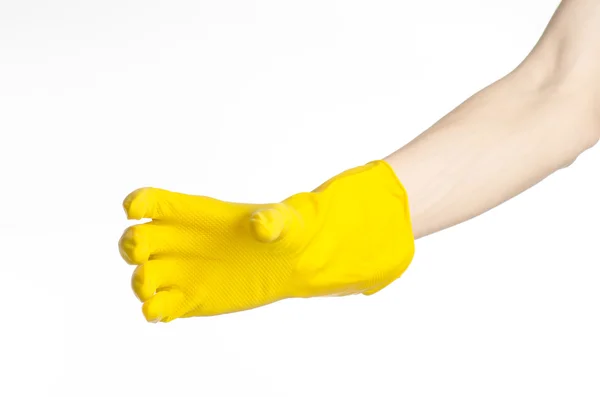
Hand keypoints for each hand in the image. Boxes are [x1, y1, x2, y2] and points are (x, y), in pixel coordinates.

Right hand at [118, 161, 414, 321]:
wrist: (292, 263)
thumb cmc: (286, 230)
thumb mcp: (282, 222)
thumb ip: (270, 220)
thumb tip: (262, 226)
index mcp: (193, 213)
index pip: (152, 201)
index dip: (136, 203)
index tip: (133, 209)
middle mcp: (179, 240)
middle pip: (135, 239)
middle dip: (129, 245)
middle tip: (141, 254)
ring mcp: (181, 271)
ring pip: (142, 277)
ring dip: (139, 284)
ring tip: (153, 292)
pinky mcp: (188, 299)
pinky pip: (159, 307)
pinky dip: (154, 311)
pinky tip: (164, 313)